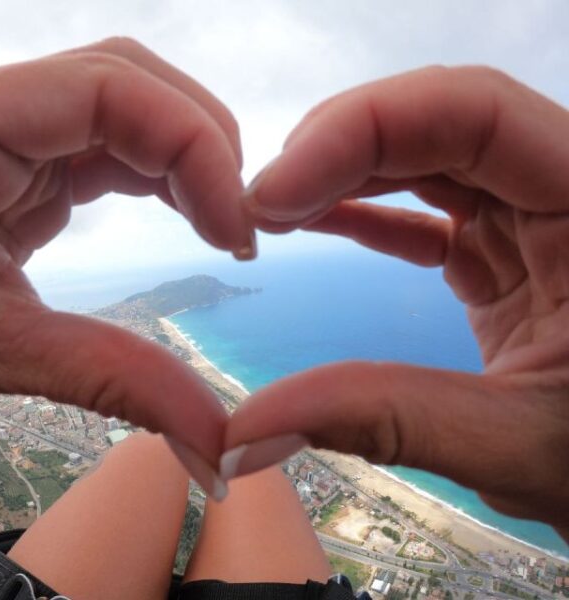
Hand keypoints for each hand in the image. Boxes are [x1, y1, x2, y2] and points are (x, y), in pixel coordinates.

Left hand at [0, 38, 252, 495]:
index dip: (189, 143)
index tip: (234, 229)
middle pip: (119, 76)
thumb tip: (218, 442)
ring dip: (187, 150)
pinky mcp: (21, 150)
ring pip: (123, 96)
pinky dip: (163, 168)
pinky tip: (192, 211)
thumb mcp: (2, 359)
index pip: (99, 86)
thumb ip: (115, 381)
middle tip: (239, 223)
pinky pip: (110, 135)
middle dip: (198, 140)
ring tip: (223, 221)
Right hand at [225, 66, 568, 536]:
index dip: (365, 128)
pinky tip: (311, 224)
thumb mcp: (520, 446)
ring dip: (345, 174)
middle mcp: (567, 194)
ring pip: (430, 158)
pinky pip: (428, 210)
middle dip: (340, 148)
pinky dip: (366, 212)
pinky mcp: (505, 251)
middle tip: (258, 203)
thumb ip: (388, 421)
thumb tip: (247, 427)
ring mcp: (535, 219)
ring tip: (273, 210)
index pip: (477, 113)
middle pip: (443, 122)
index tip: (277, 189)